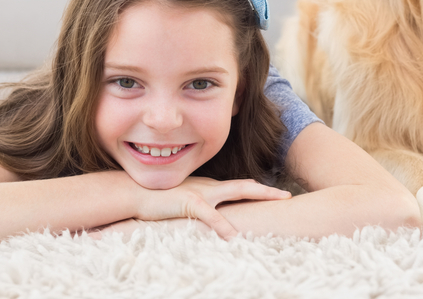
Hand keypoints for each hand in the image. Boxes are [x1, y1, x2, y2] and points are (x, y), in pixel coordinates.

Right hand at [135, 176, 290, 238]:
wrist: (134, 192)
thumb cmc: (156, 200)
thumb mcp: (180, 202)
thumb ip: (196, 208)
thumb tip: (207, 219)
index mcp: (207, 187)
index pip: (238, 187)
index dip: (257, 189)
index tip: (275, 193)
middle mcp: (208, 187)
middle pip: (244, 186)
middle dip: (267, 191)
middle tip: (288, 195)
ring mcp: (201, 193)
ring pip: (235, 192)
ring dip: (257, 198)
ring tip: (276, 203)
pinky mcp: (190, 203)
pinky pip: (211, 215)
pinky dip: (224, 226)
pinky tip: (235, 237)